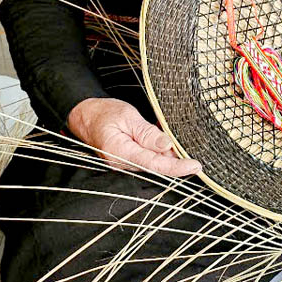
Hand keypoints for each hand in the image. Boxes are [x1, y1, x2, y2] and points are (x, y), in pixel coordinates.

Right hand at [67, 97, 201, 176]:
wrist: (85, 116)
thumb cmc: (103, 113)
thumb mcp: (128, 117)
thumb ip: (147, 133)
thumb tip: (168, 146)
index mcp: (120, 152)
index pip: (154, 164)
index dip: (177, 167)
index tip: (195, 166)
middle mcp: (123, 163)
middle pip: (157, 165)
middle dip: (176, 159)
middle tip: (192, 148)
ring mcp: (125, 164)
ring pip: (155, 162)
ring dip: (169, 153)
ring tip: (176, 138)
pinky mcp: (129, 161)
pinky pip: (149, 158)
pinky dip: (160, 150)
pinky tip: (164, 139)